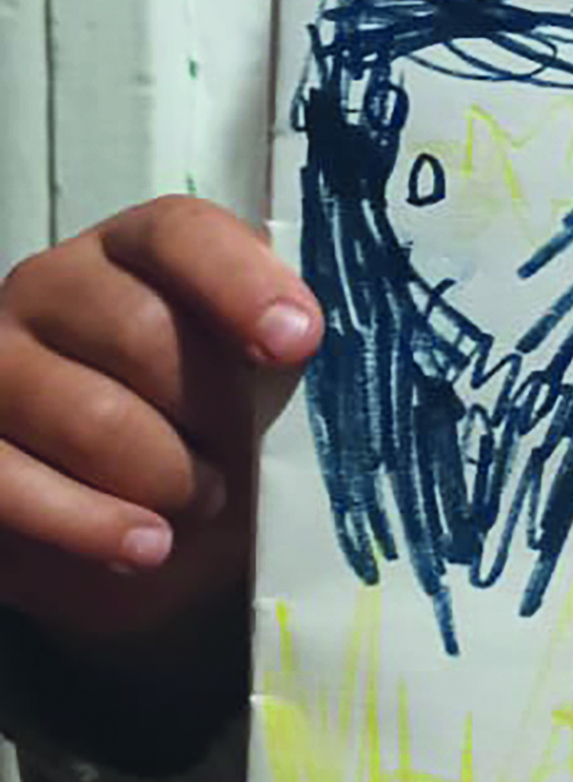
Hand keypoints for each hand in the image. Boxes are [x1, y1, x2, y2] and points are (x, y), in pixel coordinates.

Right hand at [0, 200, 320, 714]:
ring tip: (203, 503)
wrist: (142, 531)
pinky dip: (92, 524)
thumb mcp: (256, 387)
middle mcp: (53, 287)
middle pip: (137, 329)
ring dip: (163, 472)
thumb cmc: (211, 431)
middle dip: (209, 408)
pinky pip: (15, 483)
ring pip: (84, 413)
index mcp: (136, 249)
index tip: (299, 343)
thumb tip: (331, 355)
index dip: (241, 283)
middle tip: (244, 457)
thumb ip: (280, 352)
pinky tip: (145, 548)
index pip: (179, 233)